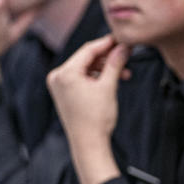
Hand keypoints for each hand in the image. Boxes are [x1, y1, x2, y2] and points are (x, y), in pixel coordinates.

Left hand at [46, 35, 129, 183]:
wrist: (88, 143)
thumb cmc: (96, 119)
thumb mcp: (108, 87)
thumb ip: (115, 64)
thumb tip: (123, 47)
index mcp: (65, 73)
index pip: (88, 50)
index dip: (107, 43)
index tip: (121, 40)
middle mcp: (58, 76)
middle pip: (86, 58)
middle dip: (108, 58)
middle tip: (126, 55)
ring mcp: (59, 85)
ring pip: (85, 68)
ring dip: (104, 68)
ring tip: (124, 74)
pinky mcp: (63, 93)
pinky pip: (81, 77)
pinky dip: (96, 77)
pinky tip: (111, 80)